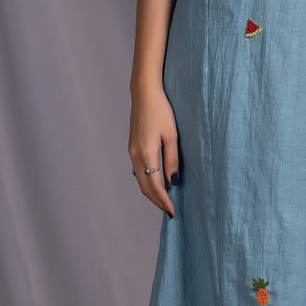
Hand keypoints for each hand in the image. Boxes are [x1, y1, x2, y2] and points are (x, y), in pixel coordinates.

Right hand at [128, 80, 179, 215]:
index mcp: (146, 153)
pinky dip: (146, 181)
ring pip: (140, 179)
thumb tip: (173, 181)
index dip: (163, 200)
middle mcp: (135, 155)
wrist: (144, 93)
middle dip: (157, 200)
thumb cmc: (161, 110)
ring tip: (164, 201)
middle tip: (169, 211)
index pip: (154, 185)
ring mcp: (132, 151)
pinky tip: (156, 183)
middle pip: (144, 186)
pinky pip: (138, 171)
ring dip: (151, 192)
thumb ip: (172, 159)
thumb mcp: (171, 135)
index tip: (172, 212)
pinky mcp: (132, 146)